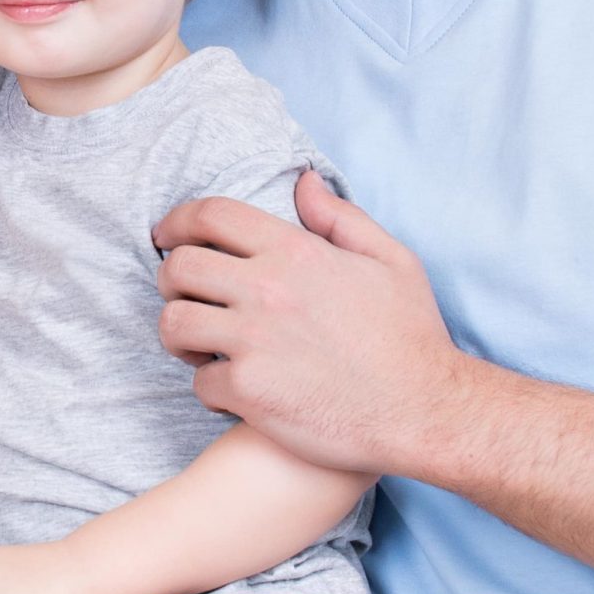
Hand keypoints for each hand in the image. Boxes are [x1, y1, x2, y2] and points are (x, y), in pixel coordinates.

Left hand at [154, 169, 463, 478]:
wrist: (425, 412)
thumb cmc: (411, 337)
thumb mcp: (390, 261)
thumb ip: (340, 218)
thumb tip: (302, 181)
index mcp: (296, 252)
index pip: (210, 216)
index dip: (177, 222)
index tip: (168, 236)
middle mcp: (267, 290)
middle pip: (178, 268)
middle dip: (171, 280)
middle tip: (185, 296)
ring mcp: (254, 342)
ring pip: (174, 325)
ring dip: (180, 334)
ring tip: (199, 346)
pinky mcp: (249, 393)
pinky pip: (199, 384)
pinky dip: (210, 389)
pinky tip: (233, 391)